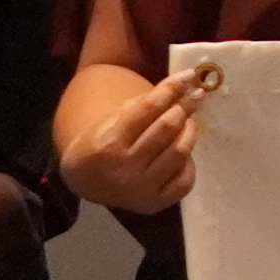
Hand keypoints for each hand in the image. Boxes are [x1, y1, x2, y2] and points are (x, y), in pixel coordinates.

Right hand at [54, 60, 215, 216]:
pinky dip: (189, 162)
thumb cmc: (105, 140)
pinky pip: (185, 180)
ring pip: (179, 152)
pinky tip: (184, 149)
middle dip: (183, 108)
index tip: (189, 75)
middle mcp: (125, 167)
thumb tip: (185, 83)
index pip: (149, 108)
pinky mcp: (153, 204)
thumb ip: (147, 103)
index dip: (171, 89)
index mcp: (110, 141)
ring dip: (190, 131)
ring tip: (189, 120)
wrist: (86, 179)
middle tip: (193, 97)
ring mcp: (140, 189)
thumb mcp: (115, 117)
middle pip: (166, 129)